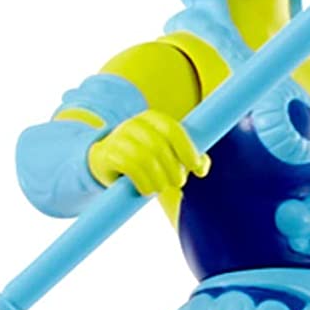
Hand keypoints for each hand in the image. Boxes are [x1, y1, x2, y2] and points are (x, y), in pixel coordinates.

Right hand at [88, 110, 209, 195]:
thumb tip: (202, 167)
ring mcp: (118, 138)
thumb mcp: (169, 156)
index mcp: (152, 119)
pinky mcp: (107, 154)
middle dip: (173, 169)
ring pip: (145, 159)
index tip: (194, 166)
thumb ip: (190, 159)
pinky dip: (143, 183)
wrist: (107, 163)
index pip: (172, 129)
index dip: (186, 148)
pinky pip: (129, 168)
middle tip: (178, 183)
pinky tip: (146, 190)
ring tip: (161, 188)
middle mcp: (134, 124)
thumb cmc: (146, 160)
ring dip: (159, 179)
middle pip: (159, 147)